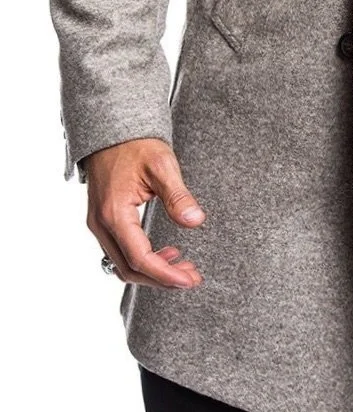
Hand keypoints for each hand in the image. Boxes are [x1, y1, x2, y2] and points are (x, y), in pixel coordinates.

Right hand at [83, 138, 204, 288]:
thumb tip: (195, 221)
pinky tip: (168, 252)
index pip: (139, 258)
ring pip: (123, 264)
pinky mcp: (103, 222)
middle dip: (161, 278)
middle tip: (192, 277)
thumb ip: (177, 195)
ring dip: (153, 271)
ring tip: (184, 267)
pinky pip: (121, 252)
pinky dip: (143, 260)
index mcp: (114, 213)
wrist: (112, 131)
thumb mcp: (162, 165)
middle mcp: (101, 224)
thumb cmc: (136, 144)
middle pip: (129, 269)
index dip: (165, 274)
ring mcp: (99, 224)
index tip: (190, 280)